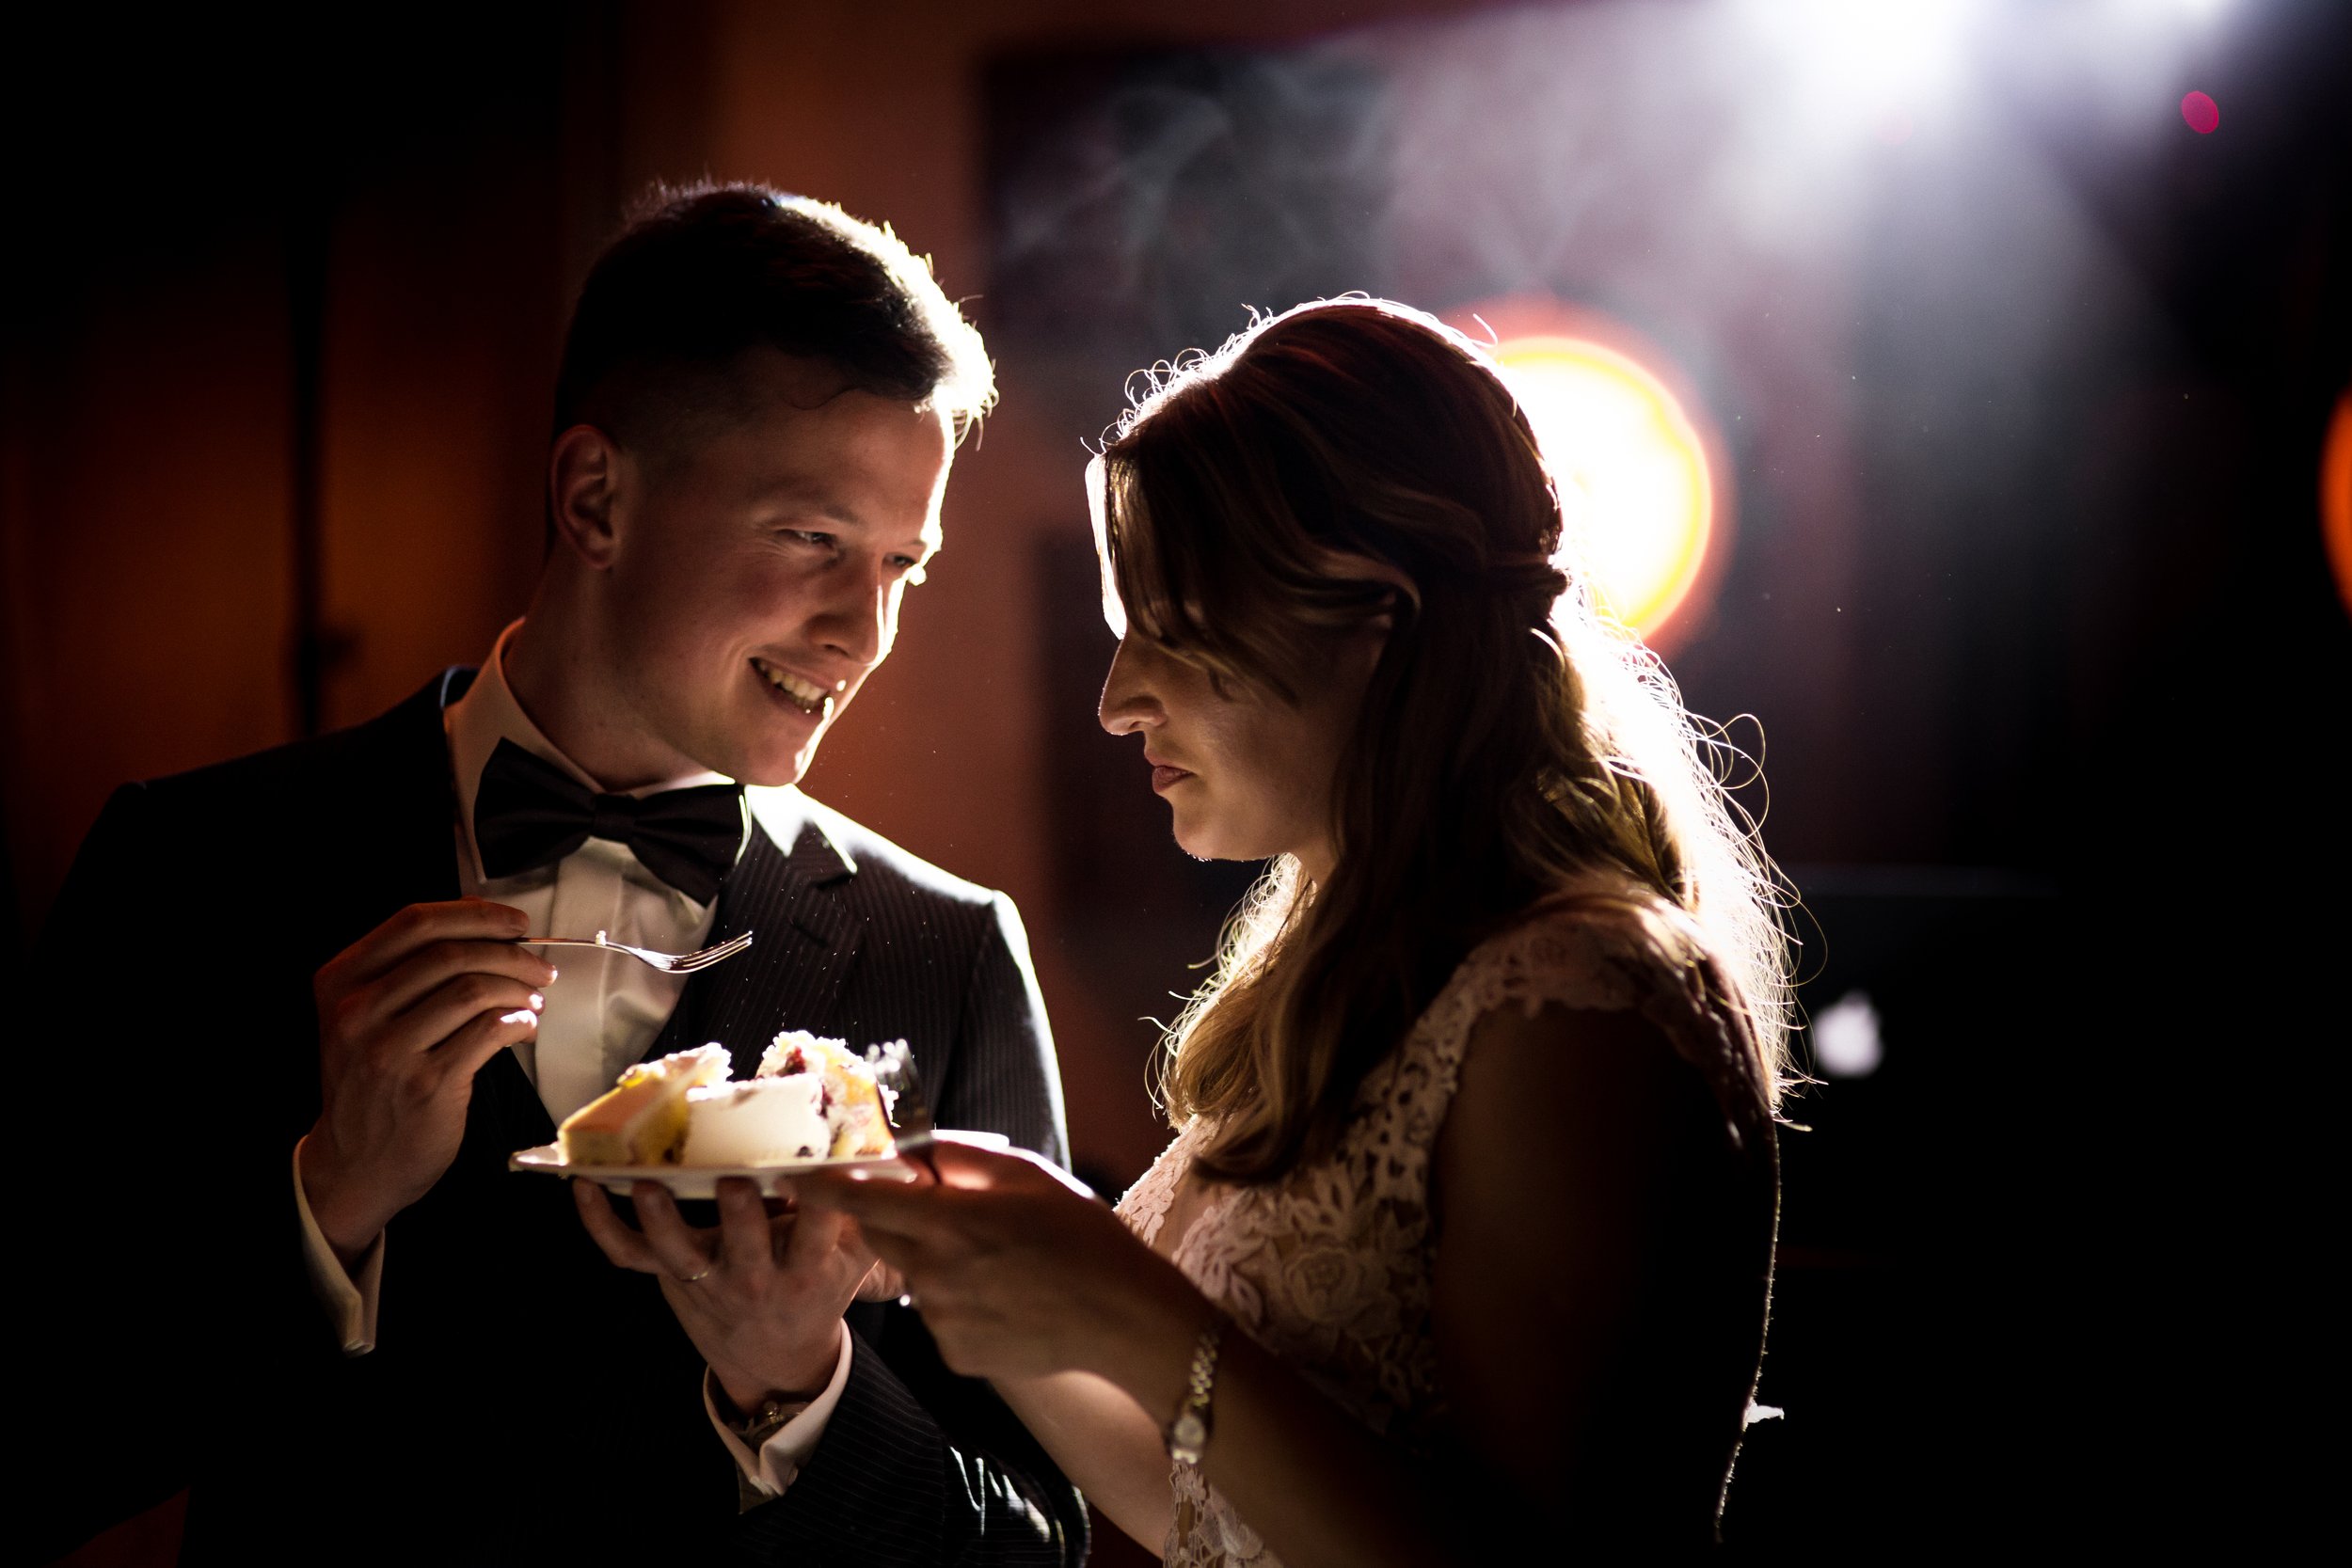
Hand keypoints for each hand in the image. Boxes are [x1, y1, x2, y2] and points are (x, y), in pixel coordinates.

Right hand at [299, 899, 553, 1266]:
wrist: (355, 1162)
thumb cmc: (372, 1081)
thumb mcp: (364, 1018)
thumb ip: (408, 972)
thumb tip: (488, 928)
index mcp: (340, 981)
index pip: (414, 923)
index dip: (475, 915)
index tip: (515, 922)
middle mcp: (357, 1011)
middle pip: (450, 954)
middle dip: (510, 954)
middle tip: (539, 968)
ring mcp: (390, 1049)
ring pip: (473, 990)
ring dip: (519, 989)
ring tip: (535, 1000)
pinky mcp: (427, 1084)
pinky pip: (489, 1032)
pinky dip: (519, 1022)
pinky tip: (525, 1027)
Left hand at [574, 1176, 876, 1410]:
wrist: (776, 1358)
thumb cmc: (818, 1290)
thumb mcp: (854, 1258)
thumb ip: (866, 1209)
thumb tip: (892, 1150)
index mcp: (805, 1270)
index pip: (816, 1236)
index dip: (817, 1208)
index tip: (817, 1175)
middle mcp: (754, 1278)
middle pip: (743, 1250)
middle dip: (738, 1218)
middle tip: (734, 1181)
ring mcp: (706, 1279)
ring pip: (677, 1254)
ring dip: (660, 1220)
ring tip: (648, 1184)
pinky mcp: (670, 1278)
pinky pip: (628, 1254)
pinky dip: (600, 1223)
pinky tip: (583, 1186)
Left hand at [798, 1136, 1211, 1398]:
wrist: (1121, 1318)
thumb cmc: (1082, 1236)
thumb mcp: (1029, 1175)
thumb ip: (961, 1156)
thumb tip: (913, 1145)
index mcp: (952, 1220)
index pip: (863, 1198)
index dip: (824, 1186)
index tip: (796, 1178)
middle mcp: (935, 1273)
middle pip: (878, 1236)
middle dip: (890, 1216)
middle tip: (941, 1211)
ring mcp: (942, 1320)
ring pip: (912, 1278)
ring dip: (935, 1262)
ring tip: (998, 1263)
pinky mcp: (954, 1354)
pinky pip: (938, 1317)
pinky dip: (959, 1304)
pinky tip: (1004, 1299)